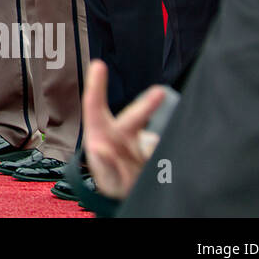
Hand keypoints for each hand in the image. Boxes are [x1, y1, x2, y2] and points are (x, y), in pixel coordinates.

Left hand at [82, 60, 168, 199]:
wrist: (134, 193)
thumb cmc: (114, 179)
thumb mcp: (107, 178)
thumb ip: (104, 166)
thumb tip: (99, 149)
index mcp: (102, 133)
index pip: (95, 106)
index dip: (96, 85)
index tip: (98, 65)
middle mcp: (121, 132)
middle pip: (134, 115)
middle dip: (147, 104)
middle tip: (160, 93)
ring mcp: (140, 140)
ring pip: (151, 138)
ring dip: (153, 148)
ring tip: (151, 160)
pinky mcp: (156, 149)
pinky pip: (162, 152)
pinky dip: (162, 163)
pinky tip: (156, 172)